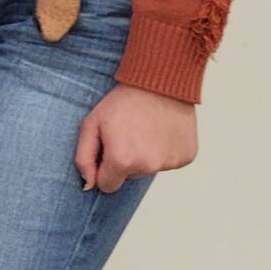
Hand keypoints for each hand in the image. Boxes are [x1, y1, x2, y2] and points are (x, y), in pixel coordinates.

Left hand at [75, 82, 196, 192]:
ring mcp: (170, 163)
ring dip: (145, 155)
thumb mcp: (91, 125)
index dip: (104, 168)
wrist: (159, 83)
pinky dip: (164, 150)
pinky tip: (161, 131)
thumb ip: (84, 158)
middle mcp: (148, 167)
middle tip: (127, 133)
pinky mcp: (187, 157)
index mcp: (123, 161)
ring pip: (149, 169)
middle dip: (125, 159)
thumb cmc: (121, 103)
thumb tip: (89, 185)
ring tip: (144, 129)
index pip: (108, 185)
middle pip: (129, 176)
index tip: (108, 150)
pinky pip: (168, 162)